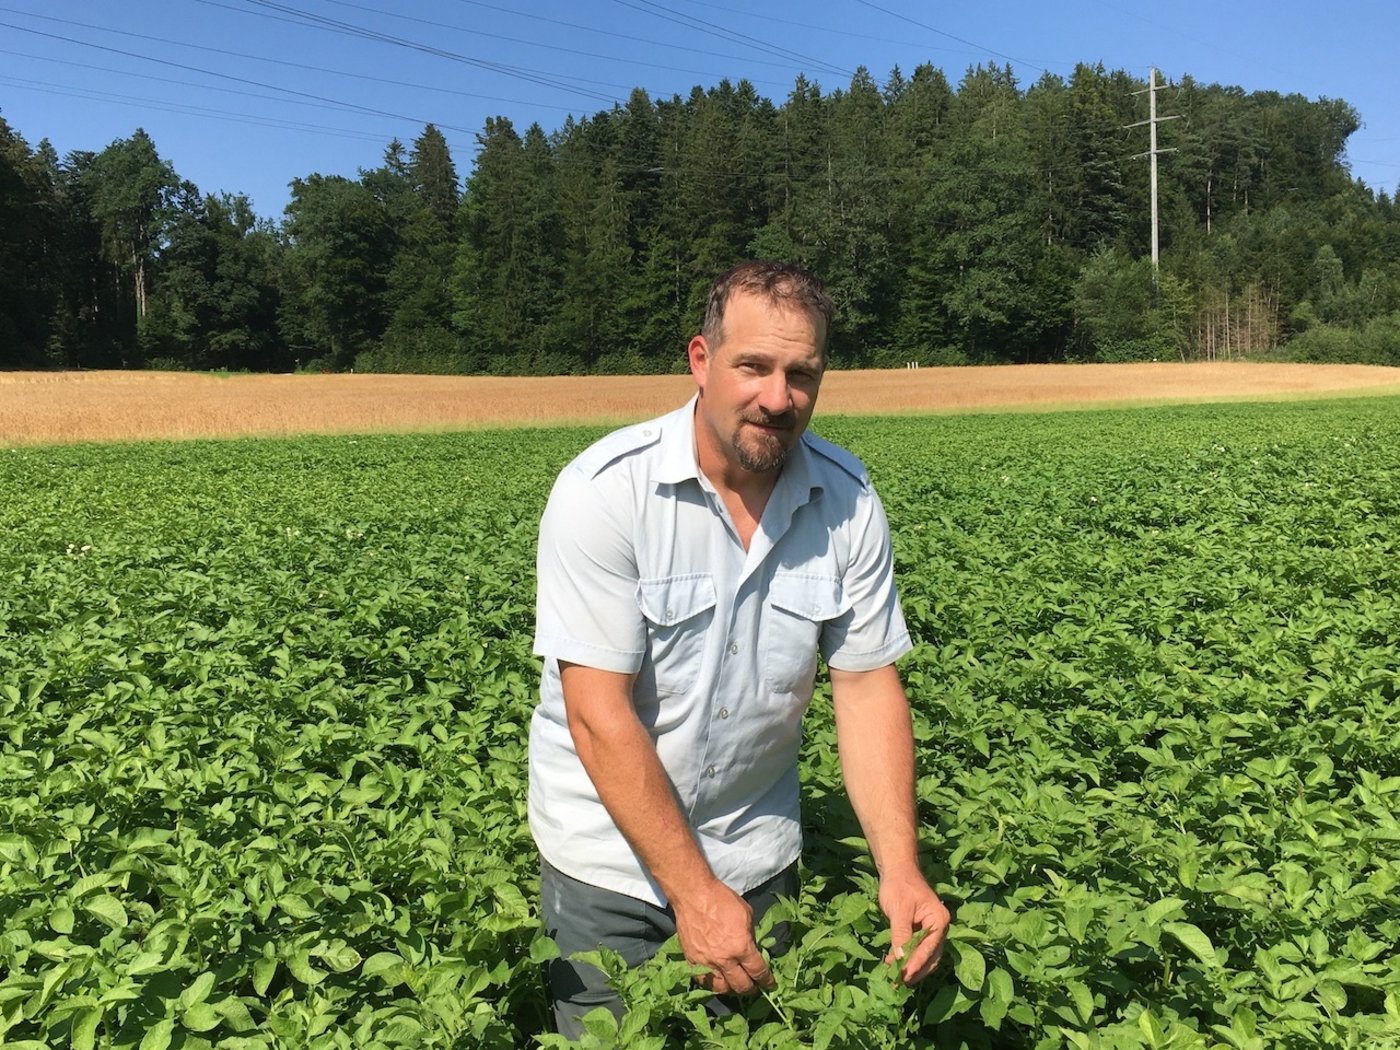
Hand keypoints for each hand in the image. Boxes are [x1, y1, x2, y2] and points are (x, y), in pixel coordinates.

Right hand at [671, 878, 774, 995]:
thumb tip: (752, 947)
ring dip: (731, 988)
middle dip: (750, 988)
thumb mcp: (746, 914)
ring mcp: (706, 962)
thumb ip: (750, 935)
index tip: (769, 983)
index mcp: (742, 947)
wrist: (694, 895)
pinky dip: (712, 982)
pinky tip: (716, 978)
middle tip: (753, 986)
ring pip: (721, 988)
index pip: (758, 971)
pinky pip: (703, 980)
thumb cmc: (722, 899)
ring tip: (734, 984)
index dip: (766, 980)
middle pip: (741, 986)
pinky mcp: (692, 961)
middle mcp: (725, 960)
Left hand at [879, 866, 949, 984]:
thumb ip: (901, 933)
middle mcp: (939, 928)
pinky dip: (906, 957)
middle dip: (915, 970)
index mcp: (939, 920)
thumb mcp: (899, 909)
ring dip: (910, 967)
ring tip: (894, 978)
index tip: (903, 976)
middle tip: (898, 983)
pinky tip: (891, 963)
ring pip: (924, 955)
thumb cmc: (899, 885)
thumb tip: (900, 958)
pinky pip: (916, 948)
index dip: (916, 964)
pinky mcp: (921, 931)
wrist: (897, 869)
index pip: (929, 948)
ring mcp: (931, 930)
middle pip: (930, 956)